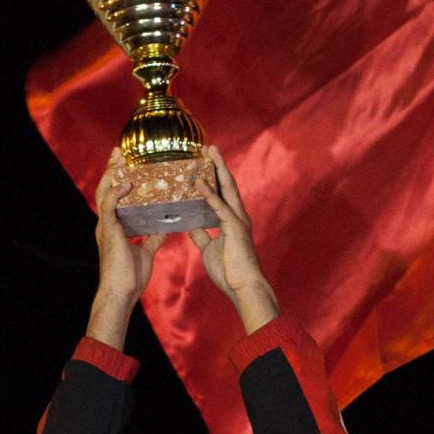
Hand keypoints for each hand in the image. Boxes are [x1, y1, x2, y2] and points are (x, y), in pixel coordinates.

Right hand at [87, 147, 165, 349]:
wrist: (122, 292)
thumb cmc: (131, 277)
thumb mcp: (145, 252)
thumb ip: (152, 238)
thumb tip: (164, 229)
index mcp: (115, 226)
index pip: (114, 196)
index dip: (118, 179)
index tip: (126, 163)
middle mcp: (107, 223)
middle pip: (106, 188)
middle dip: (113, 169)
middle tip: (120, 152)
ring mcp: (106, 226)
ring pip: (104, 192)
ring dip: (112, 174)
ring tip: (120, 159)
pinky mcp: (109, 232)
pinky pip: (109, 207)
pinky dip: (116, 193)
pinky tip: (126, 183)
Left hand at [188, 146, 278, 333]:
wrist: (243, 287)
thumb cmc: (229, 271)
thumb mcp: (209, 249)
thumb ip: (202, 235)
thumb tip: (190, 226)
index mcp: (232, 220)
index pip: (223, 192)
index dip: (215, 176)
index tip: (206, 161)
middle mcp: (237, 216)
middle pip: (227, 184)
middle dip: (218, 165)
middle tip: (209, 147)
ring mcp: (238, 220)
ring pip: (227, 189)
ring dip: (217, 169)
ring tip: (208, 152)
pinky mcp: (235, 229)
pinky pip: (220, 208)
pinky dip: (209, 194)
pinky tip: (199, 182)